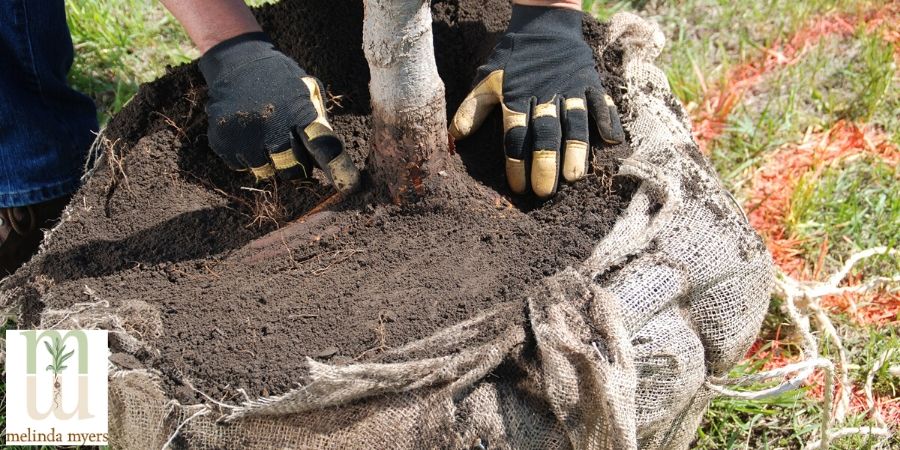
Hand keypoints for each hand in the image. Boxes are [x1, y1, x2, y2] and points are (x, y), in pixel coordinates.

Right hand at [199, 32, 358, 192]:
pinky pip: (240, 165)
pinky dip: (244, 155)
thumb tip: (327, 163)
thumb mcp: (307, 90)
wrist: (237, 59)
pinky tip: (245, 133)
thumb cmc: (280, 79)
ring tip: (263, 134)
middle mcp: (273, 126)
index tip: (349, 185)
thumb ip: (316, 123)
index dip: (338, 168)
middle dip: (294, 165)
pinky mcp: (223, 140)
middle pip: (293, 171)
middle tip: (287, 146)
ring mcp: (246, 135)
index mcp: (300, 111)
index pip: (324, 146)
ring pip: (264, 171)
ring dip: (267, 160)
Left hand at [449, 5, 624, 197]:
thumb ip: (472, 110)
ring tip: (573, 177)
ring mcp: (570, 87)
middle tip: (544, 191)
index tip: (518, 187)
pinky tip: (610, 142)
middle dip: (544, 162)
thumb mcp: (487, 80)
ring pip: (575, 121)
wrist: (543, 24)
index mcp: (517, 96)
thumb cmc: (513, 59)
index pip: (515, 134)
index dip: (516, 162)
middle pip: (545, 132)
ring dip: (575, 150)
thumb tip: (453, 137)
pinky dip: (607, 119)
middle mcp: (544, 94)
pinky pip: (602, 101)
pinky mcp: (589, 81)